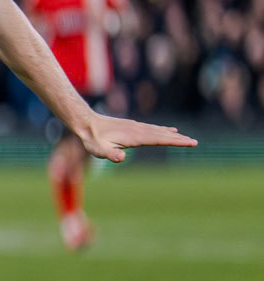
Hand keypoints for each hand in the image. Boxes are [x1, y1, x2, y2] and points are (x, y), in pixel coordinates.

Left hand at [75, 114, 196, 162]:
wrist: (86, 123)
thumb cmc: (92, 139)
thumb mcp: (98, 150)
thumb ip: (110, 155)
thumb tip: (121, 158)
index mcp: (135, 136)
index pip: (159, 139)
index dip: (175, 142)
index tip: (189, 143)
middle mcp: (138, 130)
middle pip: (163, 135)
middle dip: (179, 139)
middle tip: (195, 142)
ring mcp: (136, 127)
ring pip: (159, 131)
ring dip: (174, 135)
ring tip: (187, 138)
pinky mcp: (133, 127)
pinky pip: (153, 129)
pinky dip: (164, 130)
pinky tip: (170, 130)